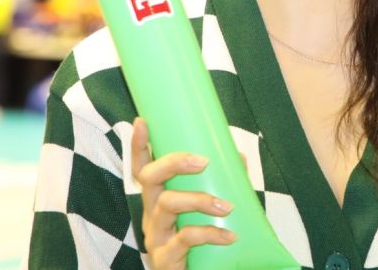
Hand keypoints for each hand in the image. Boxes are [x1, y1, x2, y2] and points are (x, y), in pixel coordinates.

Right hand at [130, 118, 236, 268]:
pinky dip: (210, 234)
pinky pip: (185, 239)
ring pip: (167, 205)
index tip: (142, 121)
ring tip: (227, 206)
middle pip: (149, 179)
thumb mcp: (205, 212)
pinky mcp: (164, 258)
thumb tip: (238, 157)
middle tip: (204, 161)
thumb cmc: (200, 243)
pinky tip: (229, 236)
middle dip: (174, 163)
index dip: (138, 146)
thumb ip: (220, 186)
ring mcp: (155, 236)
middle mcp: (151, 214)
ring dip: (199, 201)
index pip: (142, 168)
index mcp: (158, 199)